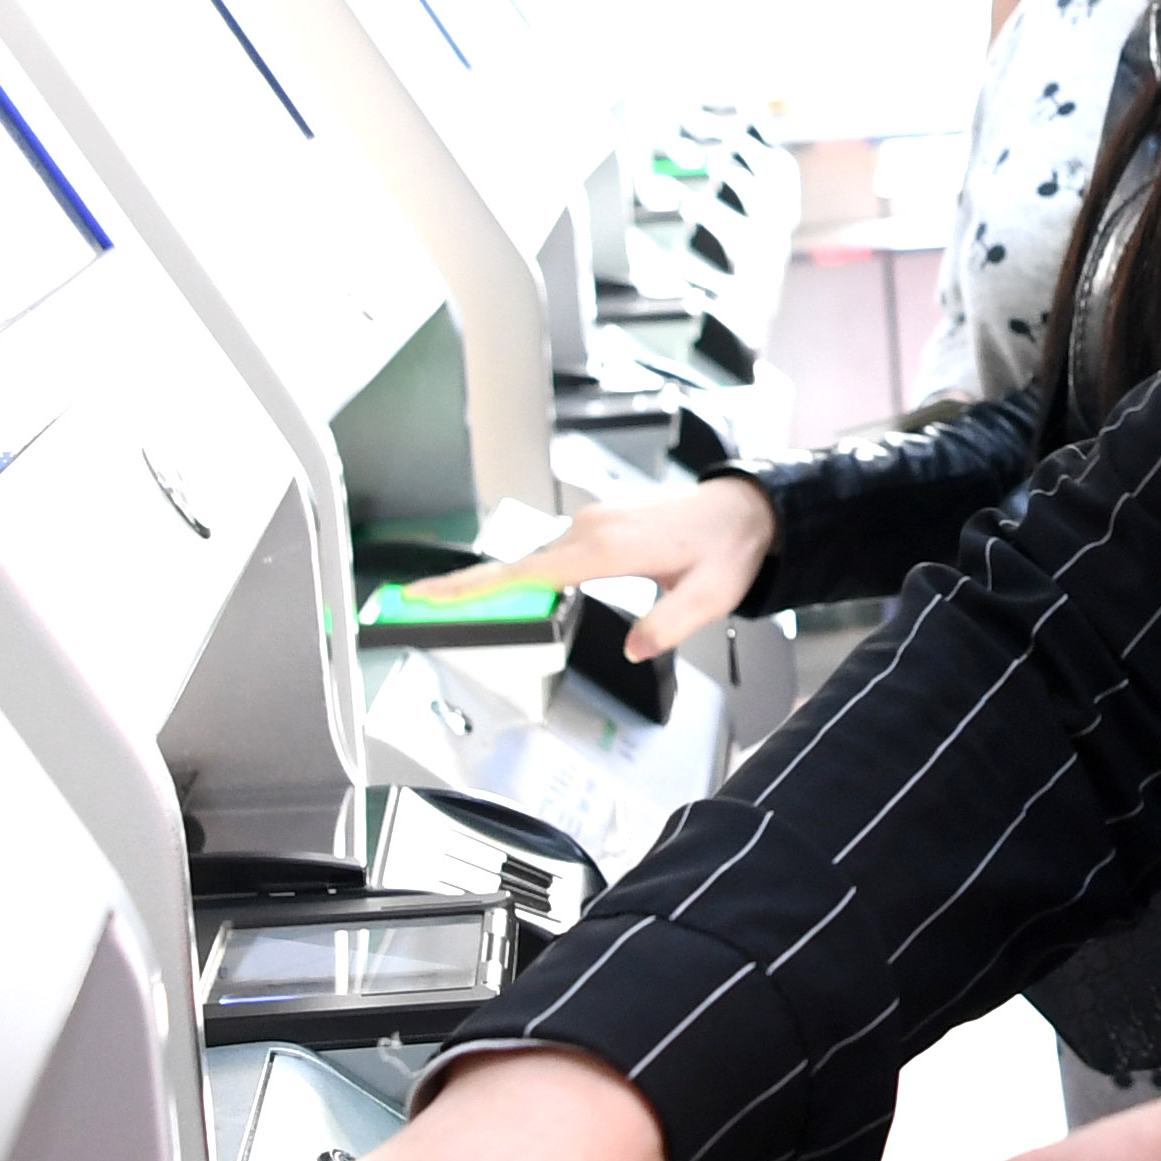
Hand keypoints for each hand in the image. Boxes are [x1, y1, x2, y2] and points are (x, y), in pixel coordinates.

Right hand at [424, 481, 774, 662]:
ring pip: (532, 559)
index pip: (525, 572)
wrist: (742, 511)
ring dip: (496, 581)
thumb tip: (632, 649)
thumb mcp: (708, 598)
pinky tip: (513, 590)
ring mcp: (592, 523)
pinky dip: (524, 571)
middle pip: (515, 566)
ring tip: (451, 603)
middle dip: (468, 588)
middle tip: (418, 607)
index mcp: (608, 548)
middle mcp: (592, 529)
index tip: (429, 594)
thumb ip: (667, 625)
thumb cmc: (725, 550)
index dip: (474, 586)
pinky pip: (549, 552)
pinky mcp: (597, 525)